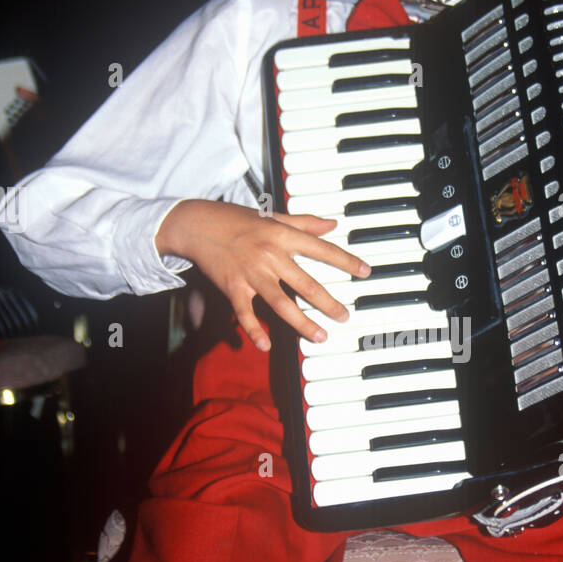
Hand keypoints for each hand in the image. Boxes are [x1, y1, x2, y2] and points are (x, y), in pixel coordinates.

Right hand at [155, 200, 370, 350]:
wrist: (197, 223)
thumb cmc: (236, 219)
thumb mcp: (273, 216)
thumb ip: (304, 223)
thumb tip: (332, 225)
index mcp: (282, 235)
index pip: (322, 249)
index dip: (346, 261)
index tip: (365, 272)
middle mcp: (270, 255)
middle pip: (306, 284)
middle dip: (329, 303)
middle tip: (344, 316)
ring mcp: (251, 273)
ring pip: (281, 303)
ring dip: (302, 323)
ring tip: (320, 336)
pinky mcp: (232, 287)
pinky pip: (246, 314)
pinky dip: (254, 331)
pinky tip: (266, 346)